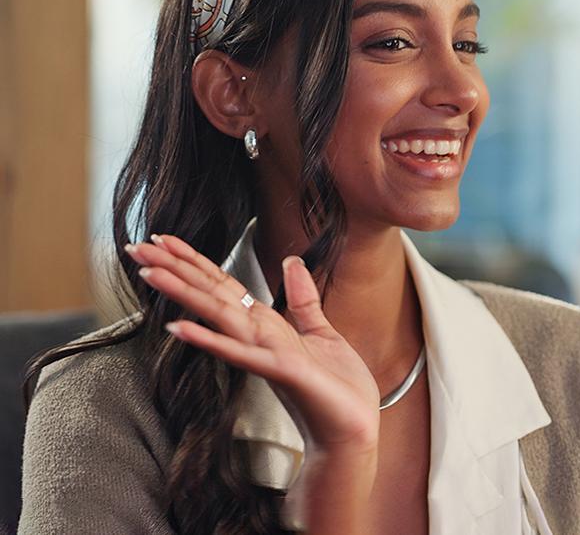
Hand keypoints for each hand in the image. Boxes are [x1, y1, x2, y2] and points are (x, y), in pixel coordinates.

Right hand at [125, 235, 380, 454]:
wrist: (352, 433)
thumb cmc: (338, 389)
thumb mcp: (322, 333)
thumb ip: (303, 299)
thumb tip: (292, 261)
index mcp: (266, 326)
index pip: (223, 286)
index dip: (194, 261)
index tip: (162, 239)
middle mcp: (258, 338)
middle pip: (211, 295)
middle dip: (175, 270)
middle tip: (134, 249)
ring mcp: (265, 355)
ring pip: (219, 317)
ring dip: (184, 294)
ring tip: (150, 273)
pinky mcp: (281, 372)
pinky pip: (240, 354)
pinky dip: (211, 341)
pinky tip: (180, 329)